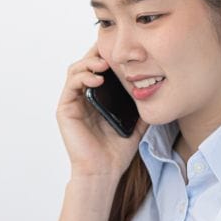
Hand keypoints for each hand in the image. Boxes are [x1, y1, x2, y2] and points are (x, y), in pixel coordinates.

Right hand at [57, 42, 147, 178]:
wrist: (104, 171)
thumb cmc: (117, 151)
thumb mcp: (136, 121)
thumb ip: (141, 104)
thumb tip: (156, 86)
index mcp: (98, 97)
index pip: (100, 67)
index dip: (108, 54)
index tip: (123, 48)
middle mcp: (83, 96)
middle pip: (87, 63)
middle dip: (98, 53)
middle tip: (113, 50)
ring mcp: (72, 102)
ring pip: (76, 69)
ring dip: (89, 62)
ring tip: (105, 64)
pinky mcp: (65, 109)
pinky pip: (71, 85)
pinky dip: (83, 76)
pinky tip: (98, 78)